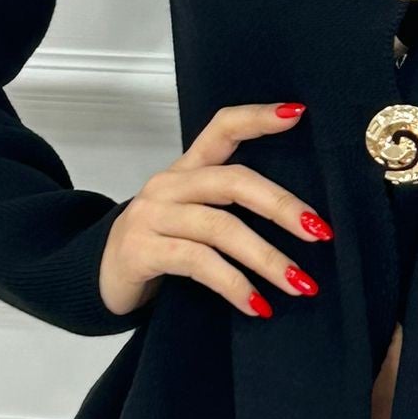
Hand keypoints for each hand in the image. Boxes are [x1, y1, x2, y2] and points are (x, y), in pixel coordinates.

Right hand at [98, 102, 331, 318]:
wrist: (97, 276)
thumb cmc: (159, 245)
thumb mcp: (192, 216)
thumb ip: (230, 207)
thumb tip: (303, 223)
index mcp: (186, 168)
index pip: (222, 127)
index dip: (258, 118)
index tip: (298, 114)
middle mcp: (169, 184)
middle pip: (234, 181)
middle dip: (282, 207)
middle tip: (320, 232)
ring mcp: (152, 215)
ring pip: (221, 228)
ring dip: (267, 258)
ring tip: (300, 283)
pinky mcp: (141, 250)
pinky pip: (198, 263)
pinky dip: (233, 284)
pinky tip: (256, 304)